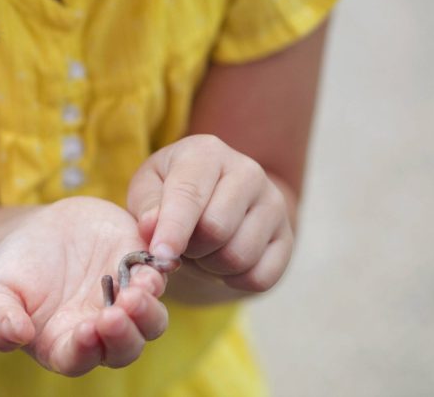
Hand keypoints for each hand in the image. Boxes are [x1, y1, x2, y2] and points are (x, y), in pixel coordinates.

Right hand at [0, 197, 169, 375]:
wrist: (41, 229)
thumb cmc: (16, 270)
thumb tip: (15, 336)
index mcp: (65, 344)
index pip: (79, 358)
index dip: (84, 349)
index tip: (86, 330)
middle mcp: (102, 329)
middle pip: (125, 347)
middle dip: (124, 334)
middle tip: (117, 312)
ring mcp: (125, 299)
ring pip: (151, 319)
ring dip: (148, 309)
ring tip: (138, 288)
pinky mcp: (140, 268)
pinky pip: (158, 274)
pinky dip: (160, 270)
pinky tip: (154, 260)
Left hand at [127, 135, 293, 295]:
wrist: (213, 201)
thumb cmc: (171, 191)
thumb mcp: (148, 188)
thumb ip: (146, 206)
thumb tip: (152, 227)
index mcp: (207, 153)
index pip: (190, 195)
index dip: (173, 229)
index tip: (160, 256)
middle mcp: (248, 172)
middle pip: (217, 229)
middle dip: (190, 249)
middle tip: (183, 244)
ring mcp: (273, 203)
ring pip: (238, 257)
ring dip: (211, 266)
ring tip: (203, 250)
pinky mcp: (287, 236)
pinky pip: (260, 277)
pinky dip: (235, 281)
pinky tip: (225, 263)